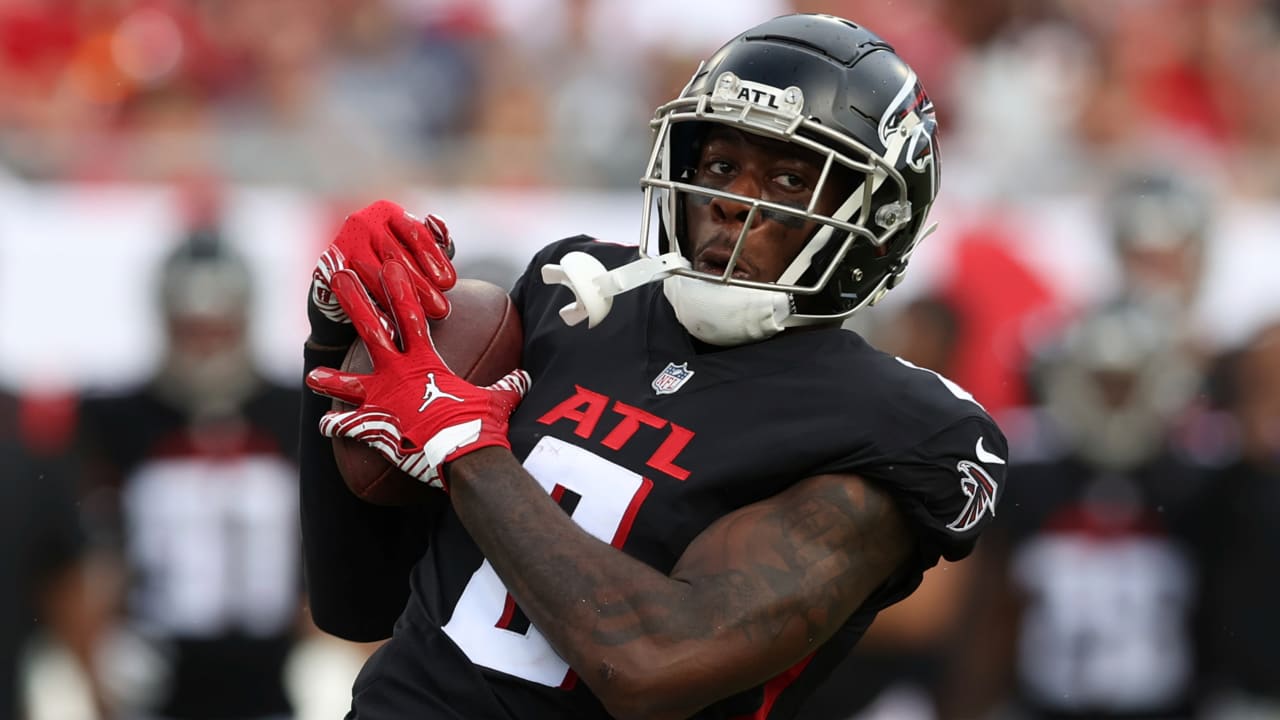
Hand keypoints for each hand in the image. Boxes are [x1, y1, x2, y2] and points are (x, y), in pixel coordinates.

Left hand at [307, 261, 530, 488]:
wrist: (463, 457)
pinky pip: (347, 426)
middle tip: (338, 279)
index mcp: (426, 362)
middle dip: (354, 303)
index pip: (411, 316)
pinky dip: (336, 426)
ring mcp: (381, 400)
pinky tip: (325, 426)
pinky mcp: (373, 428)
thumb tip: (525, 378)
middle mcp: (398, 375)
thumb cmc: (481, 425)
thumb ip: (508, 385)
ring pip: (348, 384)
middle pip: (371, 332)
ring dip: (330, 379)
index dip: (400, 290)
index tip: (390, 266)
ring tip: (313, 375)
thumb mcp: (500, 400)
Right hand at [308, 200, 457, 346]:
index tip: (449, 283)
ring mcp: (343, 243)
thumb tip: (440, 228)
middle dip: (421, 285)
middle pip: (396, 256)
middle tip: (441, 309)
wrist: (352, 288)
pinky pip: (354, 289)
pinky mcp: (327, 268)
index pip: (415, 232)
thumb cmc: (394, 268)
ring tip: (420, 319)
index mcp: (388, 212)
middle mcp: (362, 221)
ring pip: (375, 274)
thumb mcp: (417, 254)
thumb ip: (435, 244)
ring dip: (398, 299)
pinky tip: (390, 326)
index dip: (434, 258)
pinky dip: (373, 309)